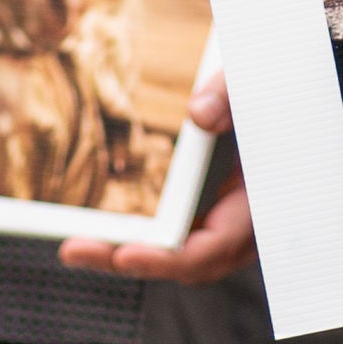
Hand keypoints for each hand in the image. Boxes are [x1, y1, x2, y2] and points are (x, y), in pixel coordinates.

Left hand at [61, 76, 251, 284]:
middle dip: (130, 259)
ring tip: (74, 248)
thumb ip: (230, 96)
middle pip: (185, 260)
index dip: (170, 256)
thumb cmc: (263, 89)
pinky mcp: (202, 205)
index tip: (126, 253)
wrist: (268, 90)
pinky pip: (169, 233)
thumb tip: (199, 115)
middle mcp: (239, 218)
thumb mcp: (250, 84)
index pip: (216, 245)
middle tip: (74, 251)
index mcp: (259, 200)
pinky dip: (135, 234)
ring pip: (174, 252)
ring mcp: (220, 215)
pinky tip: (94, 228)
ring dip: (123, 252)